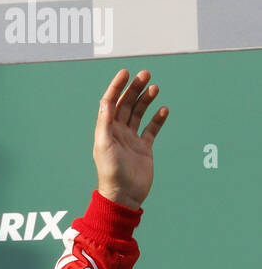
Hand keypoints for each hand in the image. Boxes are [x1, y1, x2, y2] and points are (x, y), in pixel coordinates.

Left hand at [93, 69, 168, 209]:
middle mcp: (118, 131)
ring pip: (139, 114)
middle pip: (126, 104)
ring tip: (155, 87)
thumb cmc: (111, 172)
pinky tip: (164, 109)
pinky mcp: (144, 148)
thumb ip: (105, 124)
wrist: (124, 195)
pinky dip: (157, 119)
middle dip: (135, 89)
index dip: (116, 87)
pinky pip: (152, 129)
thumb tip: (105, 102)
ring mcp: (131, 139)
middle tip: (146, 74)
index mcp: (106, 129)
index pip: (110, 102)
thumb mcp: (104, 146)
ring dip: (146, 100)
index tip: (125, 72)